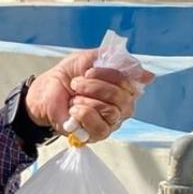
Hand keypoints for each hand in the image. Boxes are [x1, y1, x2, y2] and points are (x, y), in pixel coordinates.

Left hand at [25, 49, 154, 143]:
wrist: (44, 93)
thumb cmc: (68, 75)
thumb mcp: (90, 58)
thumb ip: (117, 60)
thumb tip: (148, 76)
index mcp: (124, 87)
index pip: (130, 82)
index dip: (109, 75)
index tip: (88, 71)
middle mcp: (122, 106)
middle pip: (122, 98)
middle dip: (95, 87)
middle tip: (76, 84)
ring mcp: (110, 122)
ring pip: (111, 112)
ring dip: (86, 101)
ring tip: (73, 98)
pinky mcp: (96, 135)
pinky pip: (101, 128)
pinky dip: (84, 115)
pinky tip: (73, 110)